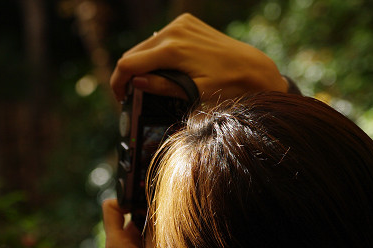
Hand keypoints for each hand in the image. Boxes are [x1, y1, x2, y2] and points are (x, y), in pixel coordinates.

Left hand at [102, 199, 169, 247]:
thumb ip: (155, 228)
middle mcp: (118, 244)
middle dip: (146, 210)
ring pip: (140, 225)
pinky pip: (144, 237)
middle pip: (129, 213)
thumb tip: (157, 200)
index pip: (112, 206)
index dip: (127, 197)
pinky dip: (155, 236)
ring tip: (169, 234)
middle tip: (165, 213)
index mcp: (116, 242)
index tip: (146, 197)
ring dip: (153, 225)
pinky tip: (170, 243)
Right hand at [110, 13, 287, 103]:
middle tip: (130, 96)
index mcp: (173, 49)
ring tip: (145, 85)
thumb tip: (136, 84)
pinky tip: (161, 70)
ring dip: (140, 64)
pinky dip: (154, 54)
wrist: (254, 69)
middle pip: (134, 53)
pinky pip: (159, 39)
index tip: (120, 98)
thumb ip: (162, 87)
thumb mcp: (194, 93)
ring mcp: (181, 24)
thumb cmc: (229, 84)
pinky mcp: (187, 23)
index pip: (129, 63)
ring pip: (145, 46)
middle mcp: (174, 30)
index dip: (118, 82)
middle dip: (127, 75)